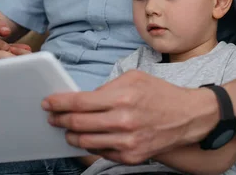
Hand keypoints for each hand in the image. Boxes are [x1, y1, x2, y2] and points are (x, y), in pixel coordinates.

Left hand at [42, 70, 218, 164]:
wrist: (188, 116)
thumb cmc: (160, 93)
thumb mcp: (133, 78)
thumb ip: (107, 87)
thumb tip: (84, 98)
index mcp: (122, 97)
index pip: (79, 102)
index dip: (58, 103)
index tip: (48, 103)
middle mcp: (123, 121)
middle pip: (77, 124)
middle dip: (59, 120)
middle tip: (53, 117)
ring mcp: (127, 142)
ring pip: (85, 142)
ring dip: (71, 135)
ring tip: (68, 129)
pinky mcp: (132, 156)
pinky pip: (101, 152)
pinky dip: (90, 145)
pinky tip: (88, 137)